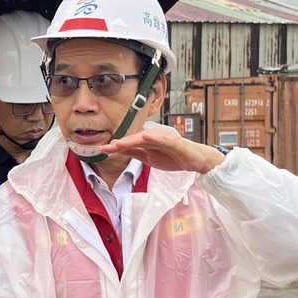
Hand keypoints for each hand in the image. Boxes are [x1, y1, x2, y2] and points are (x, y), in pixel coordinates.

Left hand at [99, 127, 224, 173]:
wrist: (195, 161)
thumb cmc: (174, 157)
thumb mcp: (150, 159)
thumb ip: (136, 153)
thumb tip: (119, 149)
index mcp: (148, 142)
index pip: (130, 144)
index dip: (116, 147)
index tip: (102, 150)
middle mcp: (154, 137)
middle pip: (134, 139)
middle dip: (120, 143)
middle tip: (106, 148)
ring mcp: (165, 138)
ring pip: (146, 138)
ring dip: (132, 139)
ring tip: (119, 143)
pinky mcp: (175, 141)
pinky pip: (163, 138)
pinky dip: (154, 137)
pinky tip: (145, 136)